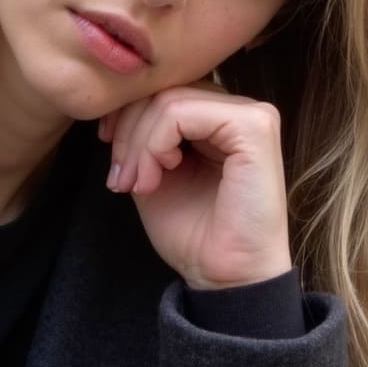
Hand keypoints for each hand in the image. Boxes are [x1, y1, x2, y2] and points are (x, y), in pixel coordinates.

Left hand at [99, 87, 292, 290]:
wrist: (224, 276)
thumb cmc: (194, 235)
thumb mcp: (153, 176)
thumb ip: (141, 138)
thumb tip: (113, 109)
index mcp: (217, 119)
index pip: (164, 92)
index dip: (126, 118)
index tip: (113, 162)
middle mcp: (238, 110)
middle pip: (163, 90)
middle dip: (127, 133)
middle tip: (120, 180)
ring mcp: (251, 114)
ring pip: (169, 99)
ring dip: (138, 144)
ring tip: (137, 185)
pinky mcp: (255, 127)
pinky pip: (183, 111)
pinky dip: (155, 144)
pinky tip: (157, 177)